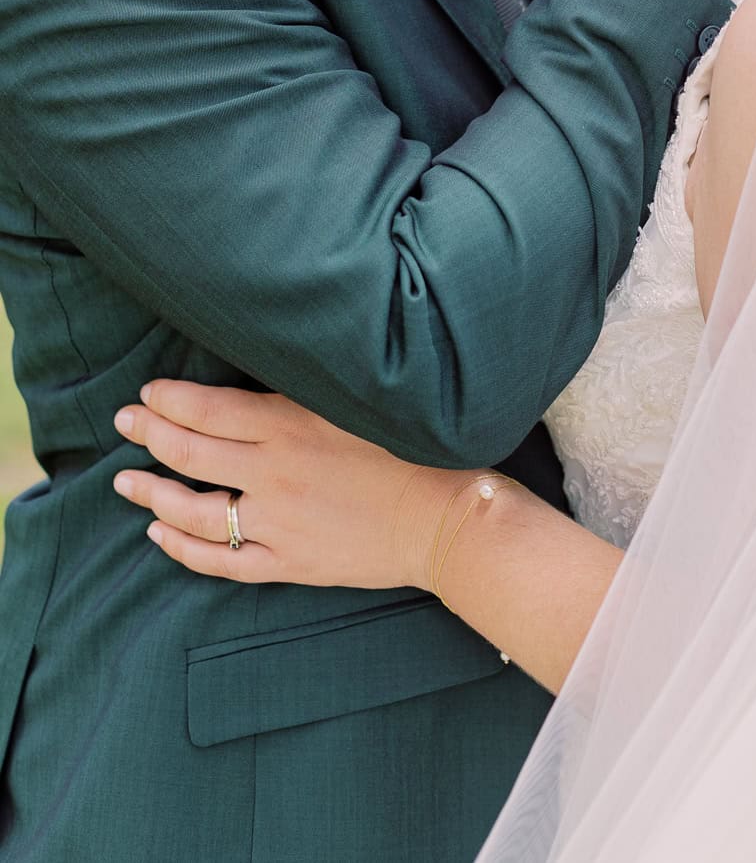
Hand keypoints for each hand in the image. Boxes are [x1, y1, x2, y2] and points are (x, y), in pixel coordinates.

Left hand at [112, 381, 474, 589]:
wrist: (445, 517)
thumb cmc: (412, 449)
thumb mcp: (356, 403)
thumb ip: (302, 394)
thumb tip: (255, 382)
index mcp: (290, 425)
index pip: (206, 409)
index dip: (167, 400)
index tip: (147, 392)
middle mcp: (274, 472)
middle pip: (190, 452)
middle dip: (148, 433)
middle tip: (123, 421)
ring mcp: (277, 522)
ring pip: (193, 509)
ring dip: (152, 492)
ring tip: (125, 480)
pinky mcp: (287, 561)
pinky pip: (220, 559)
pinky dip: (183, 548)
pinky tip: (160, 535)